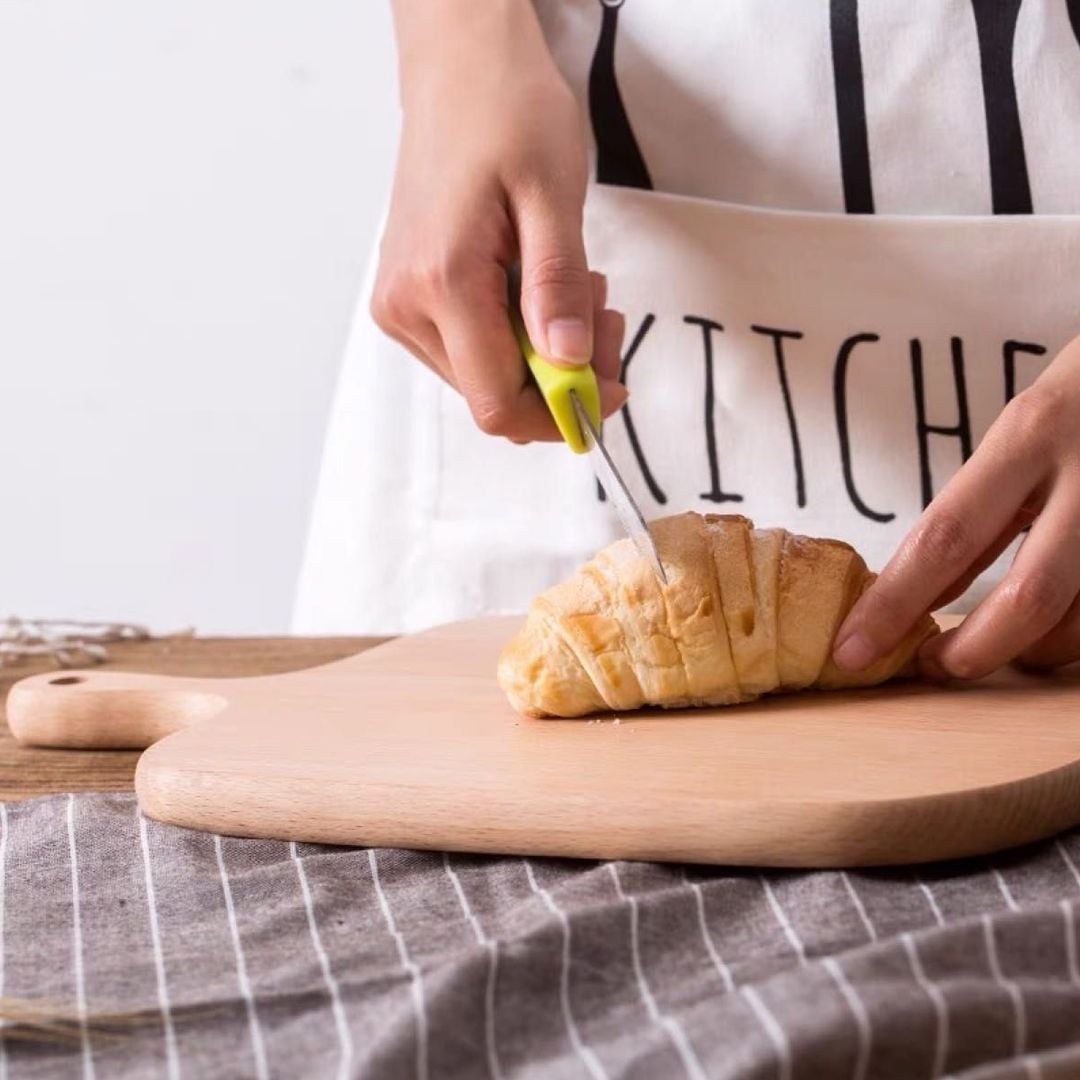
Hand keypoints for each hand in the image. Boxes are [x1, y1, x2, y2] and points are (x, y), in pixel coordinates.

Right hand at [372, 0, 626, 441]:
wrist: (459, 68)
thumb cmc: (506, 111)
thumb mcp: (552, 195)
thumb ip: (557, 288)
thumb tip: (569, 365)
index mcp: (441, 282)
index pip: (499, 403)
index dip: (561, 413)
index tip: (613, 387)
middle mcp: (407, 305)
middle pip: (494, 396)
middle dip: (562, 377)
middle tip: (604, 317)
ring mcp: (401, 304)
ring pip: (486, 377)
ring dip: (544, 353)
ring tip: (573, 285)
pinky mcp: (408, 297)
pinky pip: (472, 348)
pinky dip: (519, 335)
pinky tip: (539, 285)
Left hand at [832, 335, 1079, 678]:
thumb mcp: (1021, 434)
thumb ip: (978, 511)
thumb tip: (922, 595)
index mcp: (1031, 435)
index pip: (945, 537)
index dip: (894, 604)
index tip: (851, 651)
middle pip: (1029, 597)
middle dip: (974, 651)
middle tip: (934, 668)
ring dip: (1032, 652)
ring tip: (999, 650)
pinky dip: (1072, 636)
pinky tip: (1050, 633)